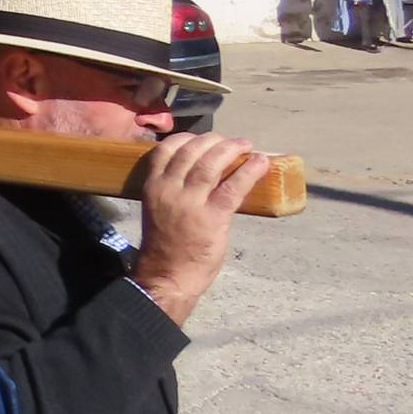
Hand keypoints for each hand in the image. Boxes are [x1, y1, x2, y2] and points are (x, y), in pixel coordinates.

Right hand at [132, 133, 269, 329]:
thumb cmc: (166, 246)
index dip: (185, 138)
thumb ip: (177, 192)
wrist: (168, 275)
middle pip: (191, 151)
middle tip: (230, 140)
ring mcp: (190, 202)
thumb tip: (206, 178)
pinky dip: (249, 171)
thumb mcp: (160, 210)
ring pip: (211, 164)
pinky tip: (260, 162)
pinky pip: (233, 187)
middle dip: (213, 141)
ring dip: (230, 149)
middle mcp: (169, 189)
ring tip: (246, 145)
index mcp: (152, 187)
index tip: (200, 138)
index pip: (165, 150)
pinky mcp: (212, 216)